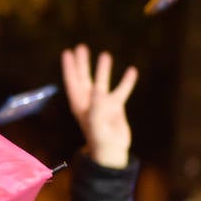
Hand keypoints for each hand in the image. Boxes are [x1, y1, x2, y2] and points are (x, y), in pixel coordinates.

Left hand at [61, 44, 136, 168]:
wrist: (112, 152)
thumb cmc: (100, 140)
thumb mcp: (96, 124)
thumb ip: (96, 107)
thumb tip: (98, 90)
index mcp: (80, 105)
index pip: (72, 82)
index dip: (69, 68)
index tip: (67, 53)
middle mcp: (89, 102)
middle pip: (84, 78)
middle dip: (82, 63)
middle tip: (81, 47)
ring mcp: (102, 104)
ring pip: (102, 82)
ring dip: (103, 69)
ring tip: (105, 54)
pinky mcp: (116, 108)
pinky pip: (121, 91)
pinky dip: (126, 82)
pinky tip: (132, 70)